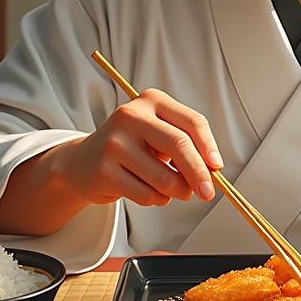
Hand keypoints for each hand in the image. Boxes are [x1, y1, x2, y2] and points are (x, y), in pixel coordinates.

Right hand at [54, 89, 222, 208]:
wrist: (83, 162)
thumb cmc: (132, 147)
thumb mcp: (158, 133)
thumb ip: (185, 144)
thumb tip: (212, 169)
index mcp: (151, 100)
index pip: (191, 121)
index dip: (209, 146)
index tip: (217, 166)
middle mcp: (130, 116)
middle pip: (179, 145)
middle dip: (199, 174)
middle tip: (208, 192)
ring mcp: (114, 143)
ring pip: (164, 178)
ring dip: (178, 192)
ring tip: (175, 190)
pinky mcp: (104, 170)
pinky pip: (146, 194)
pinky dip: (157, 199)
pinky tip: (150, 191)